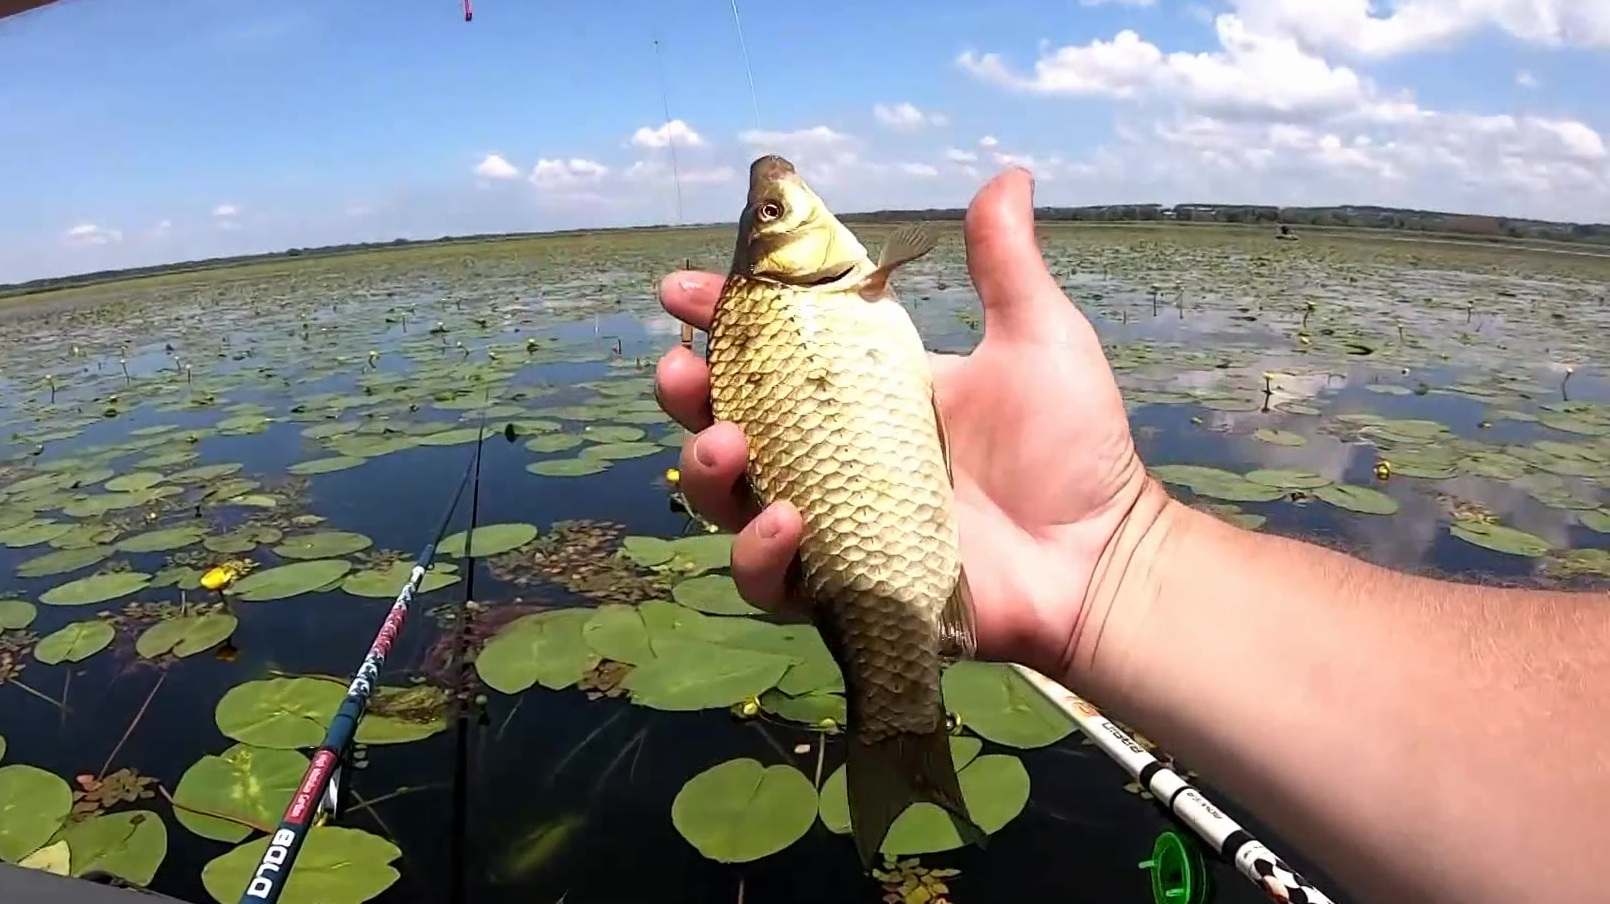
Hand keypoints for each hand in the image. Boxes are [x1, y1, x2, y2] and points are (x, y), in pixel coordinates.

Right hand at [653, 167, 1164, 682]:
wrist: (1101, 555)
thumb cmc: (1072, 449)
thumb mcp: (1037, 341)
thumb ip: (1007, 266)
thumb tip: (1009, 175)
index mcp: (864, 393)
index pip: (770, 349)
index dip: (717, 318)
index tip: (679, 290)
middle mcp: (833, 457)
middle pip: (726, 423)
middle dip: (686, 395)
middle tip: (683, 371)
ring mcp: (832, 525)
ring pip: (729, 503)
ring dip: (706, 472)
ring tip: (727, 445)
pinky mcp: (844, 590)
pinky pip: (775, 583)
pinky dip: (764, 554)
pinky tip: (789, 521)